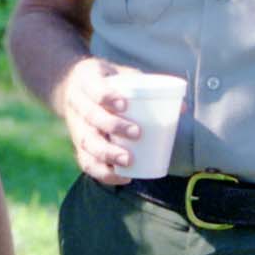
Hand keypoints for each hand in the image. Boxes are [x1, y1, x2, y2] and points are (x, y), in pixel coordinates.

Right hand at [60, 56, 139, 184]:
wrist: (72, 86)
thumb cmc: (107, 82)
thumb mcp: (122, 75)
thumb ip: (148, 88)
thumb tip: (183, 107)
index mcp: (86, 82)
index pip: (93, 89)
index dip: (106, 97)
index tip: (124, 104)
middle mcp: (77, 105)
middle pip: (90, 117)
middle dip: (113, 126)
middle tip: (137, 132)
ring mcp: (76, 127)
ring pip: (86, 142)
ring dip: (107, 153)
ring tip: (129, 161)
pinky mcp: (79, 146)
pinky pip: (86, 162)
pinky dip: (103, 173)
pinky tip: (122, 178)